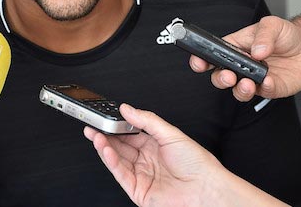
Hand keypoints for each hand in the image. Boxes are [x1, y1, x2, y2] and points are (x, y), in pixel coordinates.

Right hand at [85, 104, 286, 206]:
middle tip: (94, 124)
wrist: (206, 189)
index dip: (116, 125)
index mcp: (155, 146)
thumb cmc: (198, 164)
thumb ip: (147, 120)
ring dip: (104, 146)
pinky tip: (106, 149)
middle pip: (120, 146)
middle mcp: (147, 160)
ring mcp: (142, 175)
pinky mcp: (138, 190)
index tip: (105, 117)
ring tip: (95, 134)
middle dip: (105, 135)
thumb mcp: (171, 134)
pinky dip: (110, 161)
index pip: (130, 133)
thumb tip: (128, 109)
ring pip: (117, 159)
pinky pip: (120, 173)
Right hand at [188, 16, 300, 100]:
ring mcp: (254, 79)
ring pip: (238, 91)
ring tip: (246, 83)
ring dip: (239, 90)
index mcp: (234, 48)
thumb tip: (257, 50)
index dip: (201, 61)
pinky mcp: (271, 89)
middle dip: (220, 79)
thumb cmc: (285, 34)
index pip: (212, 56)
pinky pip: (264, 93)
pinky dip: (264, 89)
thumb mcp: (272, 25)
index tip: (198, 63)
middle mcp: (241, 66)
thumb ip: (263, 35)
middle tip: (228, 75)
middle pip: (220, 77)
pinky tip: (268, 81)